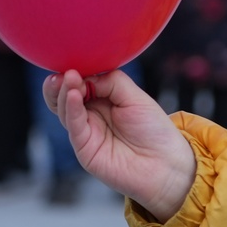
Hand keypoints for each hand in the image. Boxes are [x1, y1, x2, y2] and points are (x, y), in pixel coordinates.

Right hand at [43, 69, 197, 221]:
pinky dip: (71, 109)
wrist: (165, 165)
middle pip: (66, 95)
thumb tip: (88, 75)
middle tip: (63, 72)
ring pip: (65, 109)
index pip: (81, 81)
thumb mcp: (135, 97)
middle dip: (61, 82)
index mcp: (103, 99)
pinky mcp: (84, 148)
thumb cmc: (154, 131)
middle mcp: (91, 114)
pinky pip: (74, 125)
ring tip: (69, 78)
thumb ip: (112, 82)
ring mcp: (86, 131)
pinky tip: (73, 95)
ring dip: (64, 92)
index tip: (73, 62)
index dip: (76, 72)